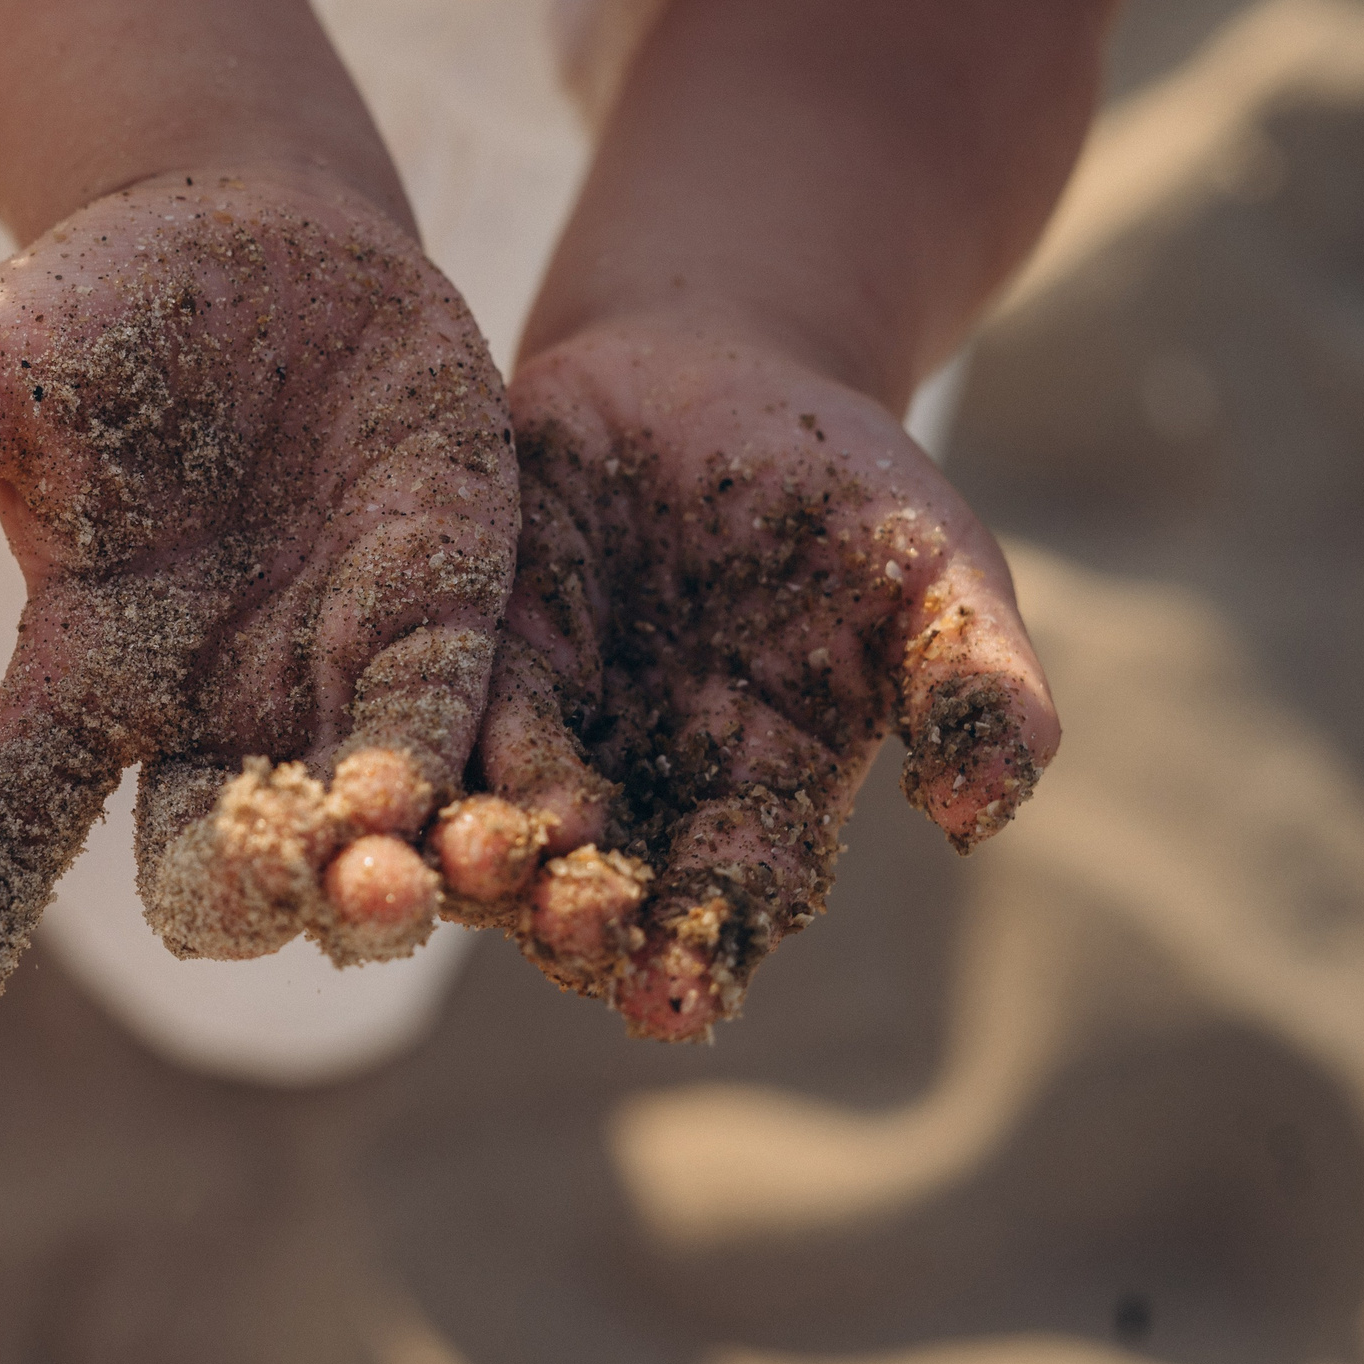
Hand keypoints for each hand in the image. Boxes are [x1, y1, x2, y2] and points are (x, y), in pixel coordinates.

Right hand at [0, 168, 517, 1068]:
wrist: (263, 235)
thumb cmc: (93, 308)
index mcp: (74, 678)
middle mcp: (206, 716)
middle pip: (210, 872)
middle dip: (240, 896)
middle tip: (275, 880)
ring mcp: (334, 679)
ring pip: (364, 839)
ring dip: (381, 878)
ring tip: (394, 878)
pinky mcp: (449, 618)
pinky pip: (474, 730)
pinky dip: (491, 784)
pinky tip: (525, 821)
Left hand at [432, 324, 1058, 1038]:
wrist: (721, 365)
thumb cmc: (852, 487)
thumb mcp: (937, 572)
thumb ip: (975, 686)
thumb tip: (980, 812)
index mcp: (754, 802)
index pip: (727, 907)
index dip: (702, 956)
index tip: (679, 998)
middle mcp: (637, 791)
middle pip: (597, 888)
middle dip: (574, 920)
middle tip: (561, 936)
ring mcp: (542, 725)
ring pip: (497, 816)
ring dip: (475, 850)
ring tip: (466, 861)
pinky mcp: (468, 650)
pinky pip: (433, 713)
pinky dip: (407, 748)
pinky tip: (383, 772)